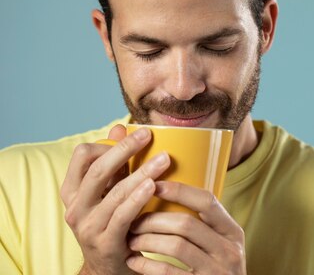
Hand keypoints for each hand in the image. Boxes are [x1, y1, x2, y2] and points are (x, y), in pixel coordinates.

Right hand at [60, 124, 171, 274]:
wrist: (111, 268)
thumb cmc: (114, 223)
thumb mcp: (110, 192)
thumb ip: (114, 164)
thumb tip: (120, 128)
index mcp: (73, 191)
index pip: (82, 155)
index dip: (108, 144)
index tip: (134, 136)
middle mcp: (75, 208)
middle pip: (97, 170)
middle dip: (125, 150)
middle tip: (148, 136)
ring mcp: (88, 227)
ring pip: (115, 193)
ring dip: (141, 173)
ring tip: (164, 160)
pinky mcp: (105, 243)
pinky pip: (122, 216)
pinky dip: (138, 199)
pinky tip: (153, 186)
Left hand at [126, 181, 245, 273]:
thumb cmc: (216, 268)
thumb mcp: (221, 245)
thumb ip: (206, 225)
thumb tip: (172, 193)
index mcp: (232, 232)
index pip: (207, 201)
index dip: (180, 191)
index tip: (155, 185)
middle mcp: (229, 250)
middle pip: (186, 224)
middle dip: (154, 220)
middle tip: (134, 222)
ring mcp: (216, 271)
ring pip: (176, 246)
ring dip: (147, 241)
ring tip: (132, 241)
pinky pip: (169, 272)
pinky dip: (147, 265)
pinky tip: (134, 261)